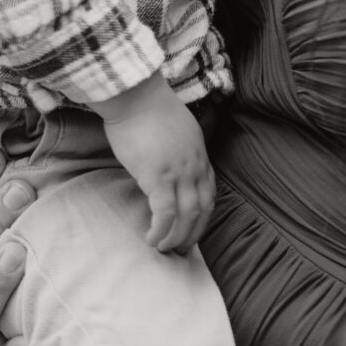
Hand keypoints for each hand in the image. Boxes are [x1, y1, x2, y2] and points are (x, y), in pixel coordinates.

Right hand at [90, 75, 214, 251]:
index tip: (192, 231)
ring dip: (176, 237)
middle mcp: (194, 166)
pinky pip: (164, 212)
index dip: (202, 218)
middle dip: (192, 234)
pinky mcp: (158, 176)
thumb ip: (179, 151)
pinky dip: (161, 230)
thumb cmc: (147, 109)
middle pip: (202, 209)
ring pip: (186, 215)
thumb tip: (169, 168)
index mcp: (199, 155)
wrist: (135, 96)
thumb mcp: (177, 130)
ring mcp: (178, 172)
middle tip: (179, 250)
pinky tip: (151, 238)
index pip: (210, 194)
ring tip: (164, 249)